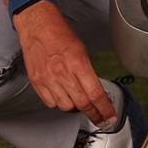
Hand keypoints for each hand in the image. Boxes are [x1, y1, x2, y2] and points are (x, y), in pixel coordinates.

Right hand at [15, 3, 115, 126]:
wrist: (38, 27)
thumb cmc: (61, 36)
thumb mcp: (83, 51)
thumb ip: (88, 72)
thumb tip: (95, 91)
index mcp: (78, 64)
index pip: (96, 94)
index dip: (105, 109)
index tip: (110, 117)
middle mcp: (63, 73)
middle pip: (83, 104)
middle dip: (94, 115)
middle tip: (100, 119)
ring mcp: (48, 79)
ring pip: (66, 107)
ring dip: (76, 109)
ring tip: (80, 105)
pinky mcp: (37, 82)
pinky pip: (50, 103)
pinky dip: (59, 104)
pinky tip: (63, 98)